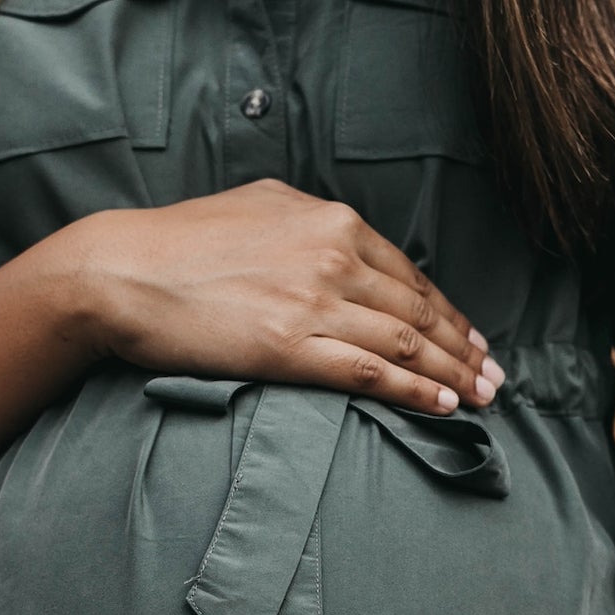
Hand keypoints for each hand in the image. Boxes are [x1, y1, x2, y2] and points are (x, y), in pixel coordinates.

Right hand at [35, 180, 503, 417]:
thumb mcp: (256, 207)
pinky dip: (413, 390)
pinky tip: (440, 406)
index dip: (447, 311)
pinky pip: (370, 372)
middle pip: (418, 309)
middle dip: (463, 347)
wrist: (120, 271)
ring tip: (479, 397)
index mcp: (328, 220)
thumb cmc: (178, 244)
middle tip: (495, 376)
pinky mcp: (289, 345)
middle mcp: (332, 255)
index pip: (408, 272)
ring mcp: (313, 301)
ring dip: (451, 373)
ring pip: (404, 342)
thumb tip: (337, 234)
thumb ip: (306, 222)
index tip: (470, 338)